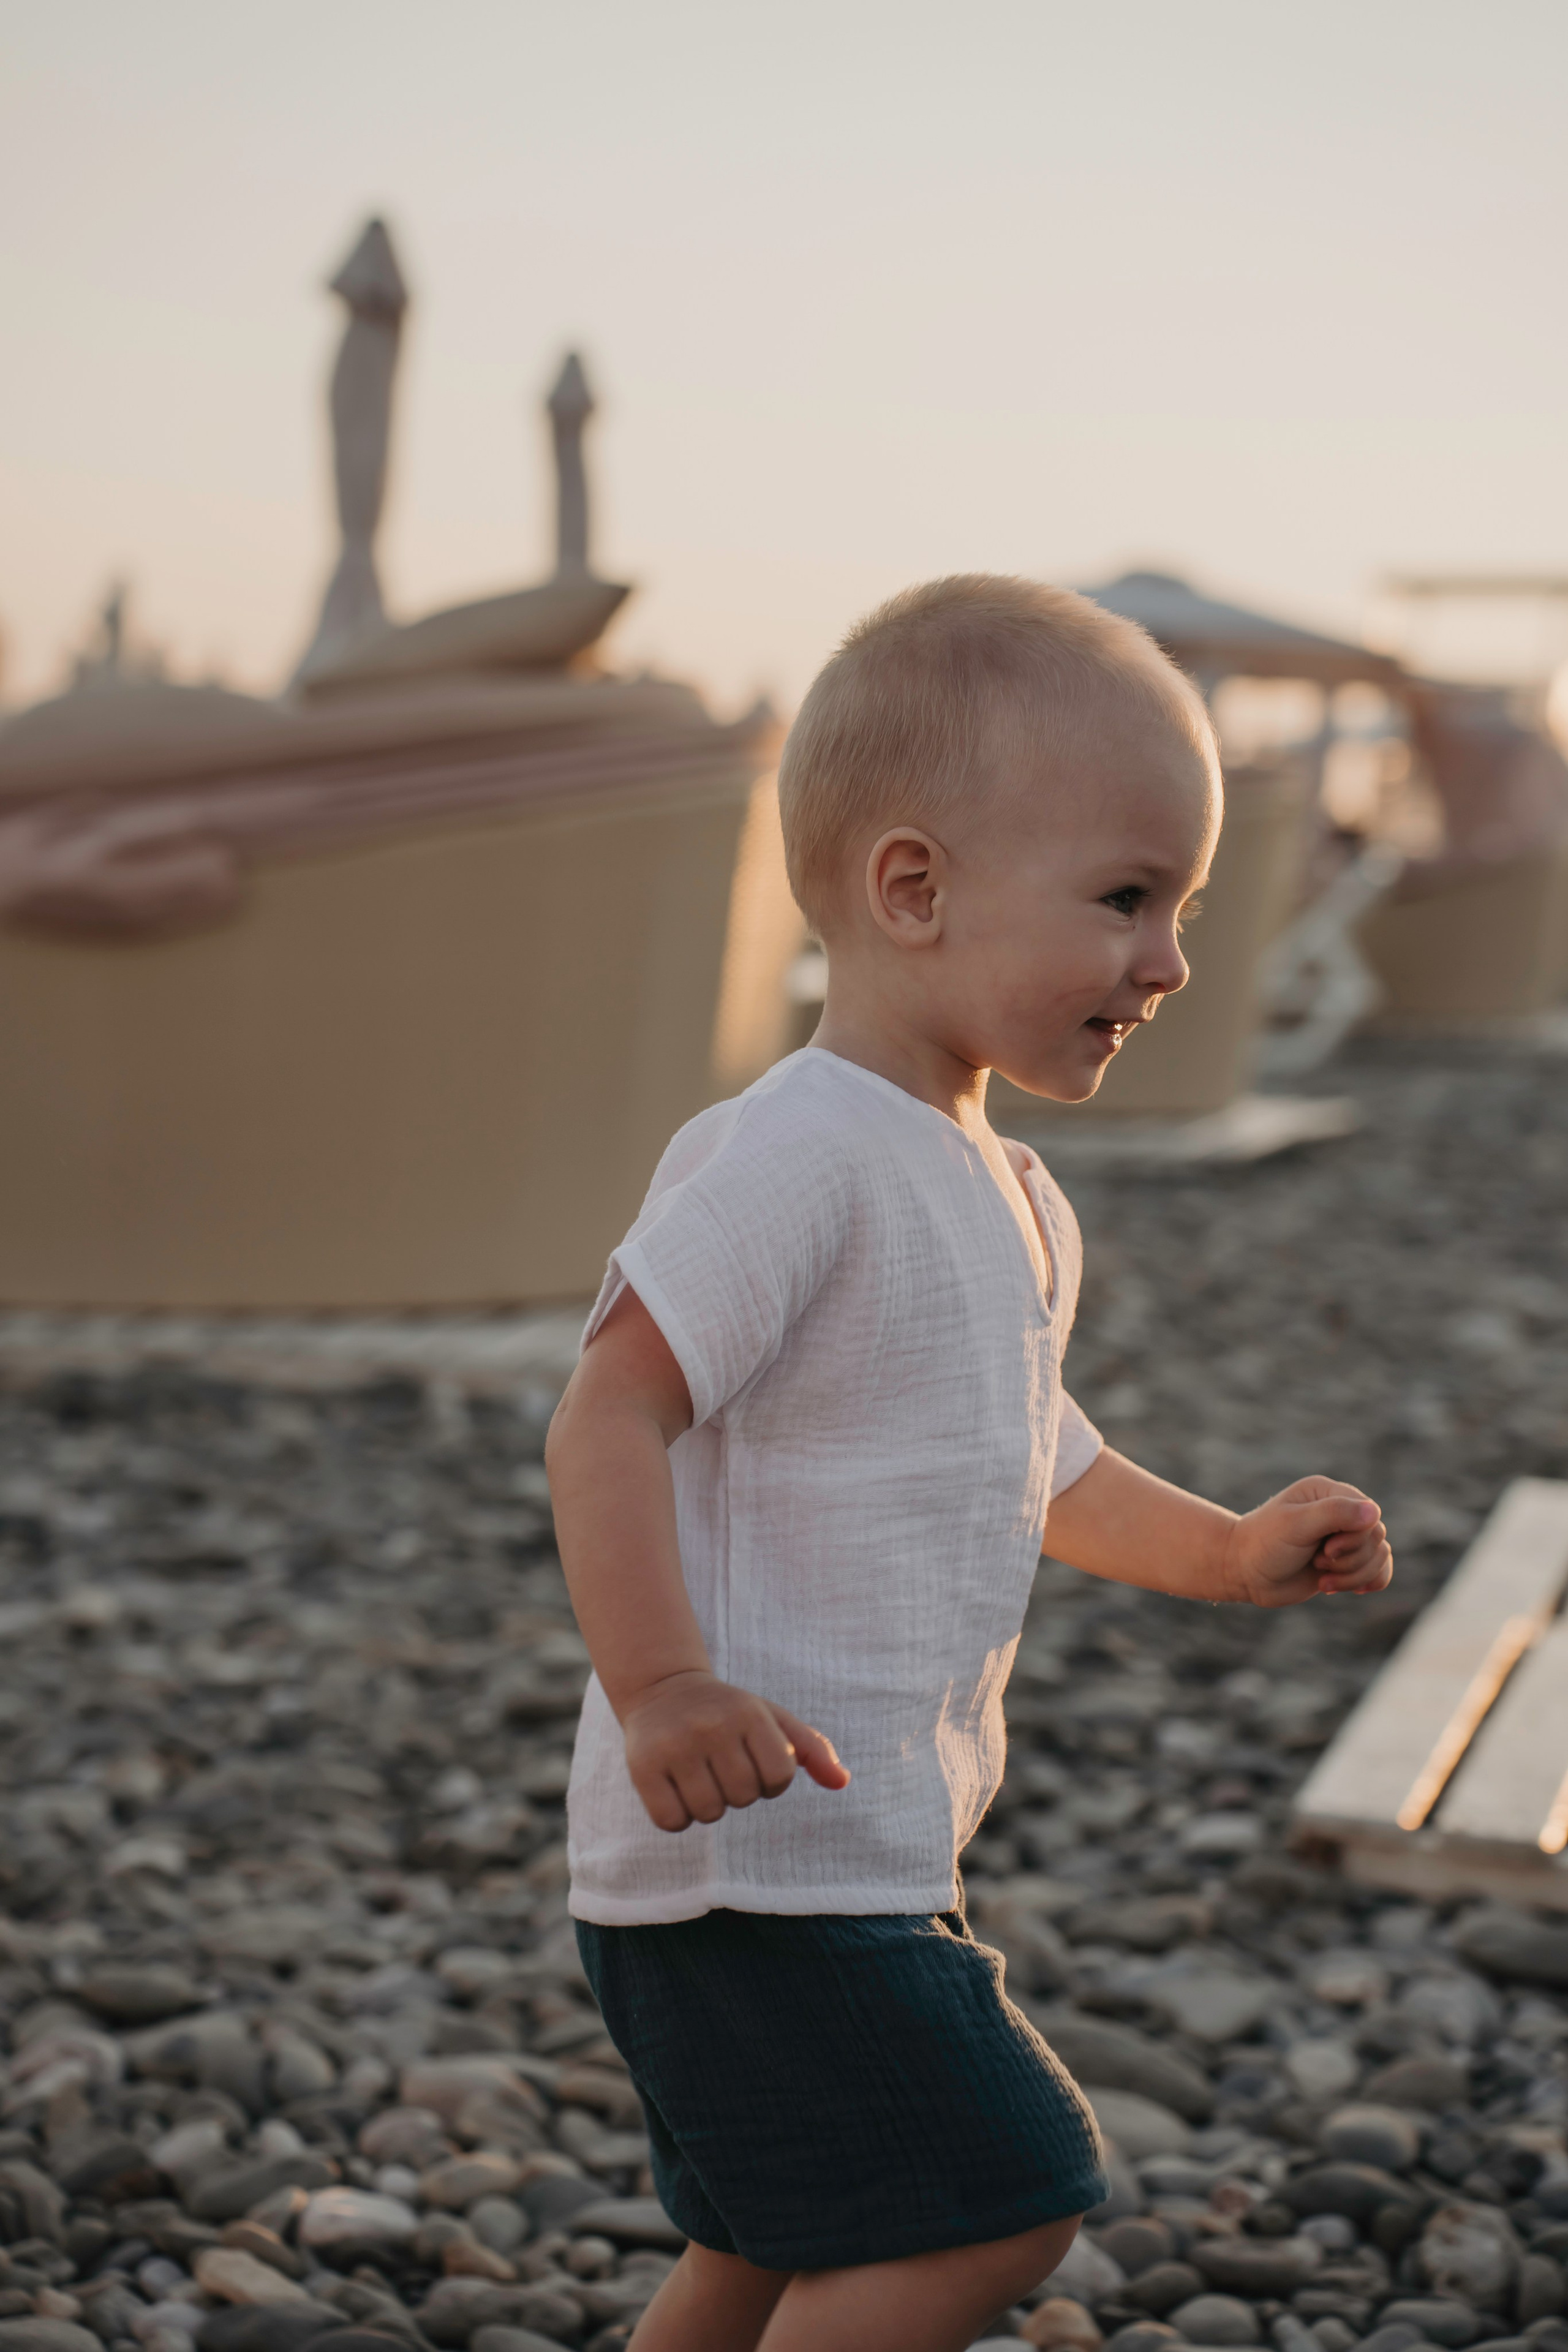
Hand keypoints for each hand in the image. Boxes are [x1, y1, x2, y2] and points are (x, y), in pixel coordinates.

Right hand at [621, 1669, 850, 1831]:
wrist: (663, 1688)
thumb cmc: (729, 1712)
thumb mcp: (772, 1719)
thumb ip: (812, 1749)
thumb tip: (843, 1782)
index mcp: (749, 1713)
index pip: (780, 1776)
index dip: (771, 1780)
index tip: (753, 1762)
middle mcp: (711, 1726)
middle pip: (744, 1797)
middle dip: (738, 1791)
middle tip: (721, 1765)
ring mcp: (675, 1746)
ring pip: (709, 1812)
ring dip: (709, 1805)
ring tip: (699, 1775)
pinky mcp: (642, 1767)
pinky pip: (672, 1821)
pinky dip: (677, 1817)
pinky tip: (675, 1789)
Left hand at [1222, 1476, 1391, 1608]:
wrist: (1245, 1572)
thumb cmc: (1264, 1544)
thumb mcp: (1295, 1525)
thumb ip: (1333, 1514)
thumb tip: (1374, 1512)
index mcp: (1328, 1492)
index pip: (1369, 1514)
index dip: (1355, 1538)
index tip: (1327, 1549)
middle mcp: (1340, 1512)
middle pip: (1376, 1538)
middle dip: (1351, 1560)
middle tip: (1318, 1561)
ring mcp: (1345, 1538)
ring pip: (1379, 1557)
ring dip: (1353, 1576)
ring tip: (1322, 1580)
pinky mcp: (1346, 1562)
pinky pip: (1379, 1571)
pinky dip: (1366, 1583)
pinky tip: (1341, 1587)